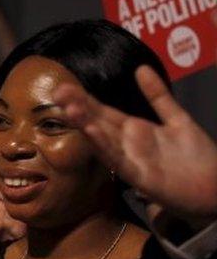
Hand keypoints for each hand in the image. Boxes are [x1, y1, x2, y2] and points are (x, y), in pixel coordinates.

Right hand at [54, 66, 216, 220]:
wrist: (216, 190)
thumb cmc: (198, 158)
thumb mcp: (177, 119)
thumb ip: (158, 96)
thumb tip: (140, 68)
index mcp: (133, 129)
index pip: (102, 110)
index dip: (83, 98)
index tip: (64, 85)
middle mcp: (126, 144)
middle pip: (97, 122)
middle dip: (77, 107)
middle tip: (58, 91)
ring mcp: (130, 160)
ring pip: (102, 140)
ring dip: (85, 125)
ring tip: (68, 108)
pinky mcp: (140, 178)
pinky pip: (118, 160)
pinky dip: (104, 147)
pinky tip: (92, 132)